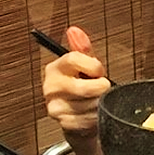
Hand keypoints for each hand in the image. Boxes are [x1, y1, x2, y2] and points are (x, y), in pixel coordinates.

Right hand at [40, 25, 116, 154]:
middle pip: (84, 87)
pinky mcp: (64, 124)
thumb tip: (74, 30)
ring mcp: (55, 107)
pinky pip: (89, 119)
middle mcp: (51, 88)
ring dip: (101, 104)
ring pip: (90, 104)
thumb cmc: (83, 88)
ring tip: (96, 101)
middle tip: (102, 88)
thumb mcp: (84, 66)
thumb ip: (82, 49)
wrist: (77, 119)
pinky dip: (97, 117)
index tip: (99, 70)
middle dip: (100, 88)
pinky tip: (94, 113)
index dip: (93, 65)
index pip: (74, 59)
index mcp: (55, 69)